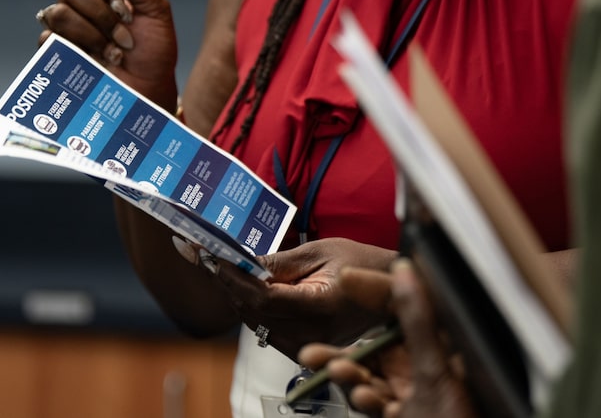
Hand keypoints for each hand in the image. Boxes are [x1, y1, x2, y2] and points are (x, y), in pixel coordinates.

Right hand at [38, 0, 177, 110]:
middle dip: (101, 12)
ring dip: (93, 33)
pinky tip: (100, 62)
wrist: (151, 89)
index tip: (126, 8)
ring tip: (116, 51)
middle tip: (124, 33)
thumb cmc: (154, 51)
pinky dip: (78, 50)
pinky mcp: (56, 54)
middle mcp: (79, 4)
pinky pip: (47, 39)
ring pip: (58, 13)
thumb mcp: (157, 11)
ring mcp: (66, 29)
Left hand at [215, 237, 396, 358]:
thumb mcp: (320, 252)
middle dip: (230, 285)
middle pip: (254, 314)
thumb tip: (244, 262)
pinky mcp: (304, 348)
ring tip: (228, 270)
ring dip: (238, 297)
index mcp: (321, 306)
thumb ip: (280, 261)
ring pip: (256, 324)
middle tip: (214, 260)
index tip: (218, 259)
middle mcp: (313, 333)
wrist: (386, 291)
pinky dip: (253, 309)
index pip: (263, 298)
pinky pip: (267, 330)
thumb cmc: (360, 265)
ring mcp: (308, 345)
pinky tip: (248, 288)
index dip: (236, 279)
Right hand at [300, 261, 476, 417]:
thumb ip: (417, 321)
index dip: (373, 289)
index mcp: (442, 344)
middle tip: (314, 347)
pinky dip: (361, 396)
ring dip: (345, 371)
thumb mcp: (435, 370)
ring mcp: (411, 390)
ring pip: (367, 372)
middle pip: (375, 341)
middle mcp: (426, 363)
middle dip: (342, 344)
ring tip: (331, 369)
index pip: (402, 304)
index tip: (345, 279)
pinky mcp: (400, 412)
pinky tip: (362, 397)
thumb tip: (405, 273)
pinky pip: (372, 398)